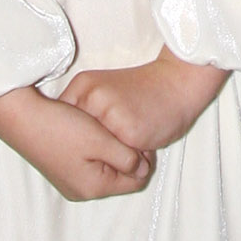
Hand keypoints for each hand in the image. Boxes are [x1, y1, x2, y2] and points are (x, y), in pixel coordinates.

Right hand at [0, 81, 151, 201]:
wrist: (21, 118)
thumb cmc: (62, 128)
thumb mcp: (102, 141)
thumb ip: (128, 158)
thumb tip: (144, 169)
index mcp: (94, 188)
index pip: (136, 181)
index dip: (143, 158)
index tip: (137, 135)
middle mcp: (81, 191)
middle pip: (120, 177)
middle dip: (126, 156)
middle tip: (121, 130)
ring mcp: (69, 182)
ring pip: (105, 170)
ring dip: (110, 152)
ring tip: (104, 130)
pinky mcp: (60, 171)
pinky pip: (90, 165)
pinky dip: (96, 150)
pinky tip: (90, 131)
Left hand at [62, 48, 226, 154]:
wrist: (179, 82)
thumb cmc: (143, 92)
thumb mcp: (104, 92)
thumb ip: (85, 111)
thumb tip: (64, 141)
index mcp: (82, 87)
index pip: (61, 123)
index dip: (72, 138)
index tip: (86, 141)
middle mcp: (90, 98)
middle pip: (78, 141)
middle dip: (92, 151)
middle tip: (114, 144)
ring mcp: (107, 114)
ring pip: (99, 152)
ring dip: (111, 156)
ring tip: (130, 142)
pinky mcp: (127, 131)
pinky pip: (120, 157)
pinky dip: (129, 158)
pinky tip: (142, 144)